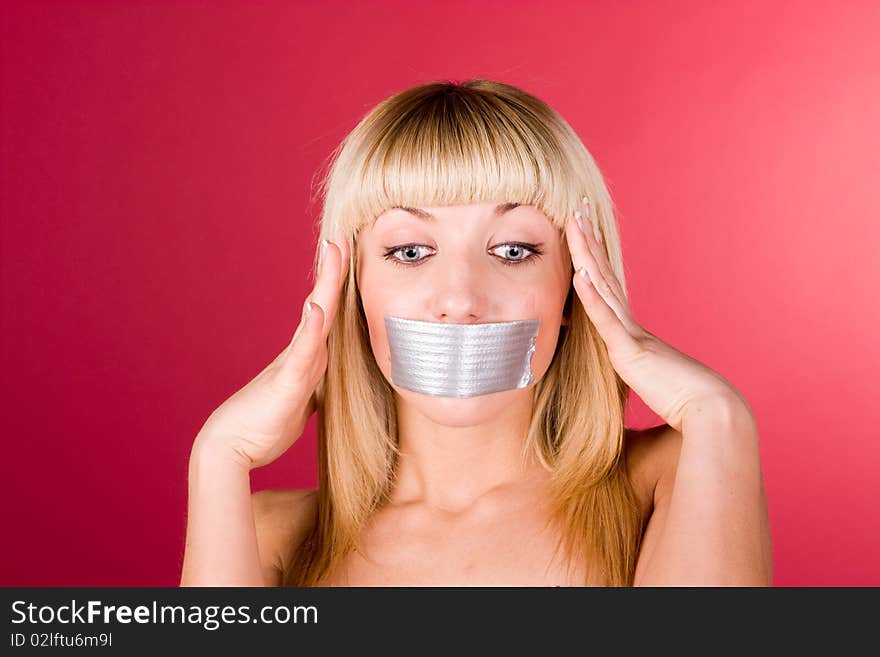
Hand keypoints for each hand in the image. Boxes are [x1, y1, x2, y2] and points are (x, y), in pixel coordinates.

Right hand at [194, 228, 349, 468]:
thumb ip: (316, 384)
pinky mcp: (287, 384)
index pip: (330, 314)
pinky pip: (303, 355)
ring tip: (333, 252)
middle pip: (325, 304)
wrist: (231, 447)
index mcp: (309, 356)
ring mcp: (293, 365)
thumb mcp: (303, 401)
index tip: (347, 251)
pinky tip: (316, 308)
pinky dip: (311, 331)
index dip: (339, 283)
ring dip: (327, 284)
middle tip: (340, 234)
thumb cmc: (267, 424)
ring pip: (317, 319)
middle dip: (334, 269)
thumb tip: (330, 378)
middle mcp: (301, 353)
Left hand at [565, 197, 751, 430]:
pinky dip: (592, 297)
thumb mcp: (650, 382)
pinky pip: (607, 321)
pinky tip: (579, 275)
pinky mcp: (630, 351)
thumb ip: (639, 372)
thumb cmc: (684, 399)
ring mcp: (630, 334)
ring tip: (574, 223)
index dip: (594, 259)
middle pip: (603, 275)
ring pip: (602, 286)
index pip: (607, 288)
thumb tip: (633, 373)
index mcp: (632, 332)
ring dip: (586, 255)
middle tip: (576, 208)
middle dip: (588, 242)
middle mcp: (630, 325)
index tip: (584, 232)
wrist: (712, 409)